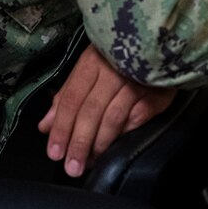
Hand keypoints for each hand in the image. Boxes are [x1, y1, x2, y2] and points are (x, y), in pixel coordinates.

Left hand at [38, 44, 175, 176]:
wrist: (161, 42)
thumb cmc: (120, 58)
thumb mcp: (90, 70)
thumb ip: (67, 96)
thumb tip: (45, 125)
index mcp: (93, 61)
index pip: (71, 99)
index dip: (62, 128)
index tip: (55, 153)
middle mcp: (115, 68)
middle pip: (90, 110)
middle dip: (79, 142)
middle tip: (72, 167)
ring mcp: (138, 78)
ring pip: (113, 116)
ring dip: (100, 142)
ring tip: (91, 160)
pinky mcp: (159, 88)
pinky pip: (138, 116)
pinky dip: (125, 132)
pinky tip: (116, 144)